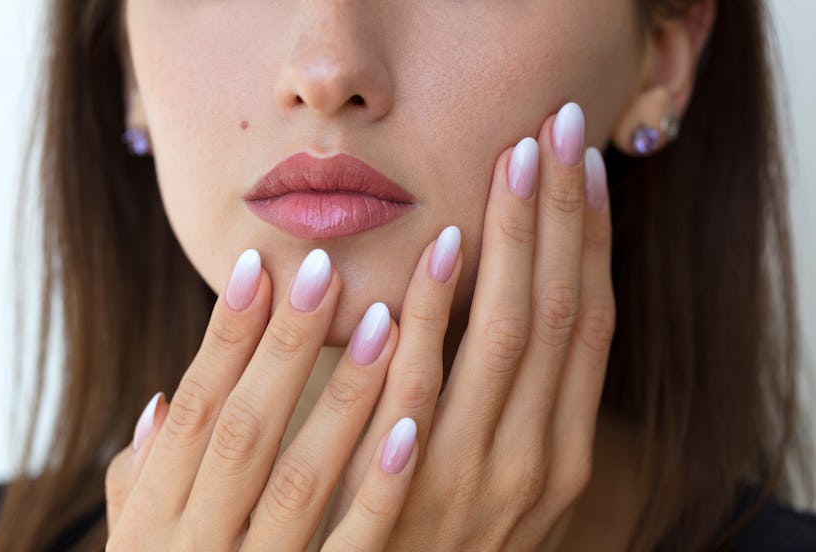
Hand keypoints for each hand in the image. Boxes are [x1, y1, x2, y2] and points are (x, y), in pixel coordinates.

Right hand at [104, 244, 444, 549]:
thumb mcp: (144, 547)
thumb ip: (148, 483)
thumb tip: (161, 402)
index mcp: (157, 521)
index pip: (194, 410)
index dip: (224, 337)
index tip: (259, 264)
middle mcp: (199, 544)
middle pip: (245, 429)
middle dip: (286, 346)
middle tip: (326, 267)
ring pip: (304, 477)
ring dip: (343, 396)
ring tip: (384, 318)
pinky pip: (354, 544)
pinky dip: (378, 485)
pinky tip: (411, 423)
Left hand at [324, 102, 614, 549]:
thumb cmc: (451, 537)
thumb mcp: (503, 479)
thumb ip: (511, 406)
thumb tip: (509, 306)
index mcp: (565, 452)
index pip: (591, 326)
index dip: (594, 242)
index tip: (585, 169)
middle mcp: (541, 460)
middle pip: (562, 312)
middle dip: (562, 217)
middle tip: (556, 131)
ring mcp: (481, 474)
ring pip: (511, 335)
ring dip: (515, 242)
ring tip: (512, 162)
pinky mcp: (412, 486)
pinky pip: (428, 383)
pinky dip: (438, 312)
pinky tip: (439, 246)